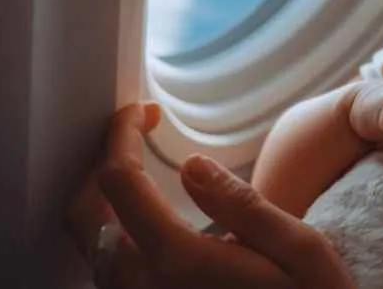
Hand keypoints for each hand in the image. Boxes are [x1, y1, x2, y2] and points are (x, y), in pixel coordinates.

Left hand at [65, 103, 353, 287]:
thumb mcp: (299, 249)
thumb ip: (242, 205)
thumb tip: (192, 165)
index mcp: (179, 261)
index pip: (119, 181)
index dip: (122, 134)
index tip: (142, 111)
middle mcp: (143, 288)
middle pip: (83, 212)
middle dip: (101, 162)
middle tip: (136, 135)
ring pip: (88, 243)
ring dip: (102, 199)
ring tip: (141, 168)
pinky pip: (105, 268)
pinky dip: (112, 229)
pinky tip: (145, 215)